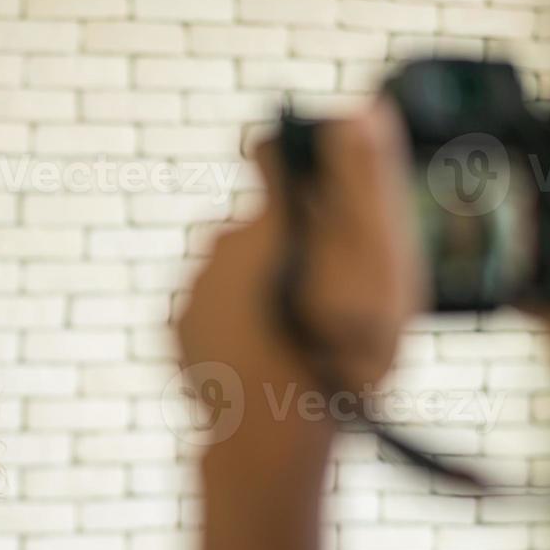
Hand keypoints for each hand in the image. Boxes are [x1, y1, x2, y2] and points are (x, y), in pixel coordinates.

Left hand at [174, 97, 422, 451]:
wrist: (271, 439)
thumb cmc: (335, 355)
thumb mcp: (375, 271)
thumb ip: (367, 187)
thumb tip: (359, 110)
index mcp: (263, 222)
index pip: (275, 162)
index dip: (307, 182)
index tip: (326, 211)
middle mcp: (215, 245)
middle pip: (259, 225)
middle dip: (288, 247)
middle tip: (323, 299)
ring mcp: (190, 290)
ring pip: (233, 270)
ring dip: (261, 289)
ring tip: (297, 333)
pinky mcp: (174, 331)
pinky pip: (211, 310)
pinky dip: (235, 324)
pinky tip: (264, 352)